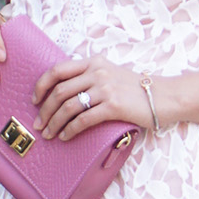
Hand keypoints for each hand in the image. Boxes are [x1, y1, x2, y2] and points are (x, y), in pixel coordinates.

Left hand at [33, 58, 151, 142]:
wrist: (163, 96)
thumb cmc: (135, 89)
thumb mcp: (110, 73)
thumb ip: (89, 77)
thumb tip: (63, 93)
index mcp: (93, 62)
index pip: (58, 70)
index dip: (41, 85)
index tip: (34, 99)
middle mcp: (97, 72)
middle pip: (60, 91)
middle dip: (45, 110)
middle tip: (39, 123)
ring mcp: (106, 88)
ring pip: (68, 106)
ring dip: (54, 122)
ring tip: (49, 133)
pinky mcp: (113, 106)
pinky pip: (83, 119)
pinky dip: (70, 130)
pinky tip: (65, 136)